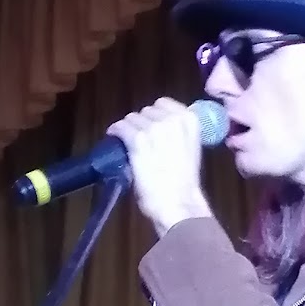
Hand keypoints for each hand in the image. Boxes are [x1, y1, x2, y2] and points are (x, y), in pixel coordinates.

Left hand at [107, 99, 210, 237]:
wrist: (178, 202)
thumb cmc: (185, 182)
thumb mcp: (190, 148)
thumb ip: (178, 132)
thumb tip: (159, 126)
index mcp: (190, 120)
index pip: (163, 103)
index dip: (155, 115)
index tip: (152, 126)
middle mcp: (173, 119)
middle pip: (146, 111)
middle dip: (142, 123)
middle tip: (141, 140)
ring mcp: (155, 128)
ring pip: (132, 118)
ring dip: (129, 129)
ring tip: (129, 143)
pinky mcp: (138, 139)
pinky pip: (121, 127)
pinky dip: (115, 132)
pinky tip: (114, 138)